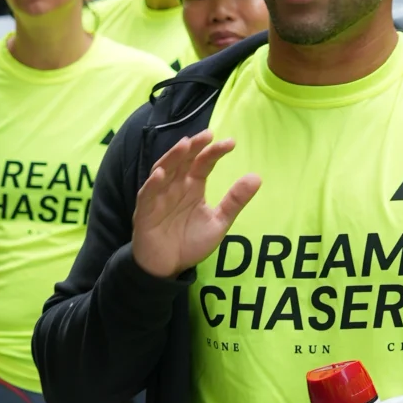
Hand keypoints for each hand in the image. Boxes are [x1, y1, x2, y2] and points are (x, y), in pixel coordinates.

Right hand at [132, 130, 260, 279]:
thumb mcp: (218, 222)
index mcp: (192, 186)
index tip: (231, 143)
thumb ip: (235, 201)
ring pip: (163, 170)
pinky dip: (152, 184)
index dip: (214, 152)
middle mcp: (175, 186)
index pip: (203, 162)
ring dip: (172, 157)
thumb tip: (257, 177)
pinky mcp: (145, 211)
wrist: (167, 268)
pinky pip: (147, 194)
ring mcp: (158, 196)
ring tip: (185, 145)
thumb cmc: (189, 242)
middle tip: (207, 135)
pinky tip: (161, 174)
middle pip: (182, 160)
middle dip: (193, 147)